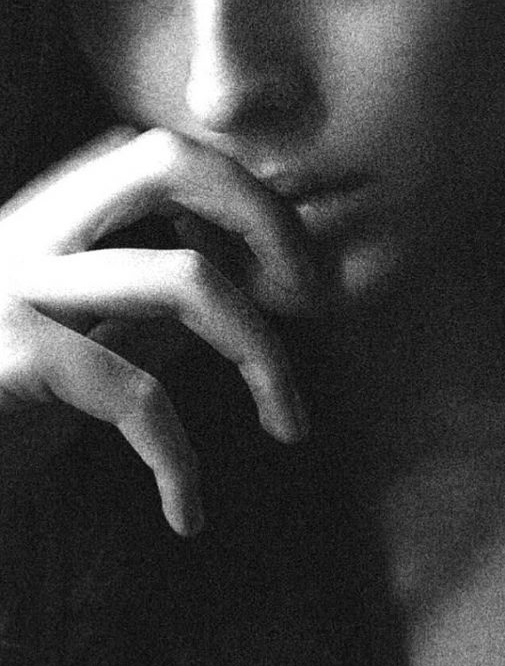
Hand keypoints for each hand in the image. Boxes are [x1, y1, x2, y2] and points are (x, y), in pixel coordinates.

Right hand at [0, 127, 311, 536]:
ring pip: (184, 278)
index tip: (283, 270)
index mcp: (44, 218)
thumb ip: (153, 308)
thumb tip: (253, 280)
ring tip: (291, 423)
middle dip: (267, 217)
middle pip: (167, 161)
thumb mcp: (84, 350)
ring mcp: (9, 287)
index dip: (240, 195)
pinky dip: (179, 460)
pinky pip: (135, 391)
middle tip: (313, 293)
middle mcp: (23, 232)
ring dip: (264, 356)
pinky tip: (187, 512)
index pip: (157, 154)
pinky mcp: (2, 356)